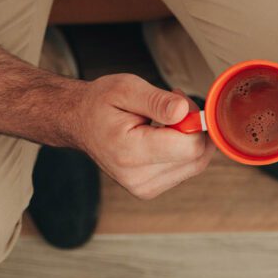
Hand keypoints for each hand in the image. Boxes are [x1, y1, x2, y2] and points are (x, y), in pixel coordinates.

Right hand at [70, 74, 214, 199]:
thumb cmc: (100, 104)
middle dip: (194, 128)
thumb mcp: (126, 88)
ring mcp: (144, 188)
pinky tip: (164, 135)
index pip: (189, 147)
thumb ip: (157, 101)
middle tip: (173, 106)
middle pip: (196, 157)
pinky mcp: (150, 189)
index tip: (179, 102)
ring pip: (195, 164)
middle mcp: (137, 178)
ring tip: (166, 119)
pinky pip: (186, 169)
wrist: (80, 122)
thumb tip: (185, 111)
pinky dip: (183, 149)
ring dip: (190, 138)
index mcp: (130, 152)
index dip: (195, 121)